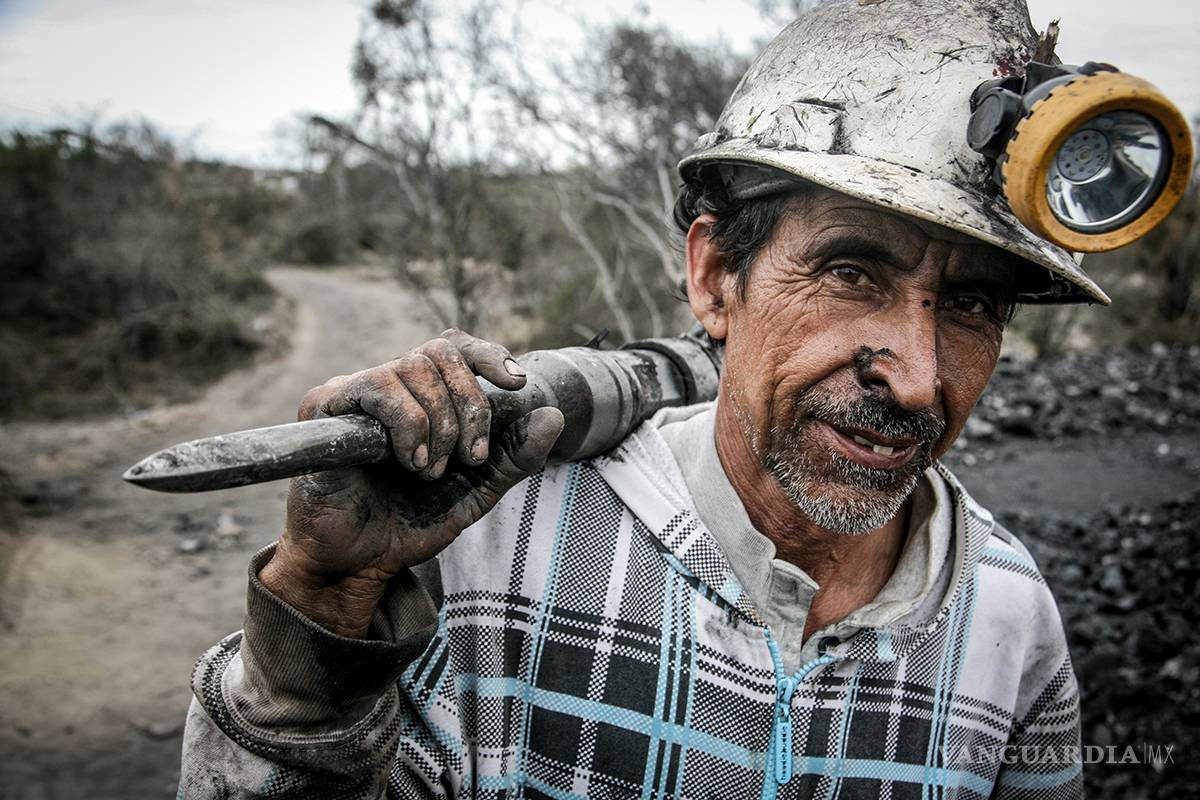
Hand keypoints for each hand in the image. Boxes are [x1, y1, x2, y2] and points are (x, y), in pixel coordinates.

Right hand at [259, 329, 563, 637]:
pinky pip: (382, 389)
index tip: (516, 382)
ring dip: (439, 426)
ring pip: (415, 367)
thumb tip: (553, 415)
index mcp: (424, 396)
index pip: (456, 348)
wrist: (362, 562)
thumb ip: (516, 455)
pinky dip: (409, 427)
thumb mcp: (478, 489)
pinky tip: (410, 462)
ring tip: (429, 471)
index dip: (488, 355)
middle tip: (471, 456)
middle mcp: (389, 385)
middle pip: (442, 351)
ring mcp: (356, 391)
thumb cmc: (412, 522)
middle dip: (471, 404)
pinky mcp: (325, 405)